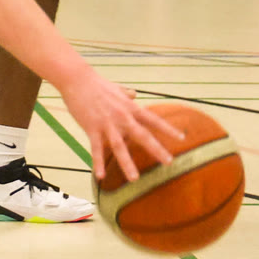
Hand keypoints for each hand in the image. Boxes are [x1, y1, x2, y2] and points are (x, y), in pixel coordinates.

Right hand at [56, 68, 181, 184]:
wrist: (77, 80)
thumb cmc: (97, 84)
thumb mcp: (117, 88)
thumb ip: (126, 94)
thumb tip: (134, 94)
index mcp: (130, 107)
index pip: (153, 120)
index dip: (168, 129)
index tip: (181, 138)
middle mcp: (122, 117)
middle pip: (142, 136)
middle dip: (156, 149)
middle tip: (169, 162)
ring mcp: (107, 124)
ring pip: (119, 147)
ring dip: (127, 163)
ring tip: (134, 179)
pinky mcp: (91, 128)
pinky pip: (96, 149)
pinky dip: (98, 162)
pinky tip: (100, 176)